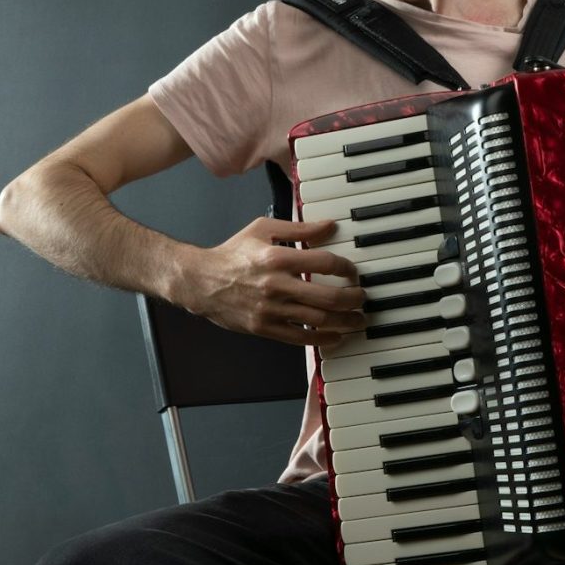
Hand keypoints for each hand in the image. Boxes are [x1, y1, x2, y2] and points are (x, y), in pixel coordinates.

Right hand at [173, 217, 365, 346]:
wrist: (201, 281)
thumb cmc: (233, 254)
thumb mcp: (263, 229)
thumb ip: (299, 229)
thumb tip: (329, 226)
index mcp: (277, 258)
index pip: (324, 263)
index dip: (345, 268)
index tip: (352, 271)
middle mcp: (275, 286)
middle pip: (327, 296)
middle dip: (353, 299)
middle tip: (363, 298)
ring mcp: (270, 310)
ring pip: (318, 319)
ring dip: (344, 321)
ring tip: (357, 319)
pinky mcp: (264, 328)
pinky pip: (300, 338)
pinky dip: (322, 339)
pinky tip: (336, 336)